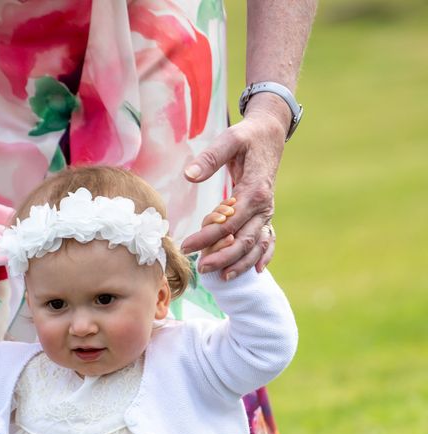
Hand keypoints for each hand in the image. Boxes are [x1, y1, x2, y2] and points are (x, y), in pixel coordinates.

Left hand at [181, 100, 286, 278]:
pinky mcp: (266, 213)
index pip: (229, 222)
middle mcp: (265, 206)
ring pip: (256, 245)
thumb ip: (210, 158)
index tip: (186, 246)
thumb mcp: (229, 140)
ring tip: (221, 277)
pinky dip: (263, 256)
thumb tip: (188, 176)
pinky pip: (267, 240)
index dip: (207, 237)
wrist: (269, 133)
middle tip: (200, 269)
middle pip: (244, 240)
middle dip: (222, 257)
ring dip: (240, 263)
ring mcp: (267, 212)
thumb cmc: (247, 137)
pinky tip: (255, 271)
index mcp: (256, 190)